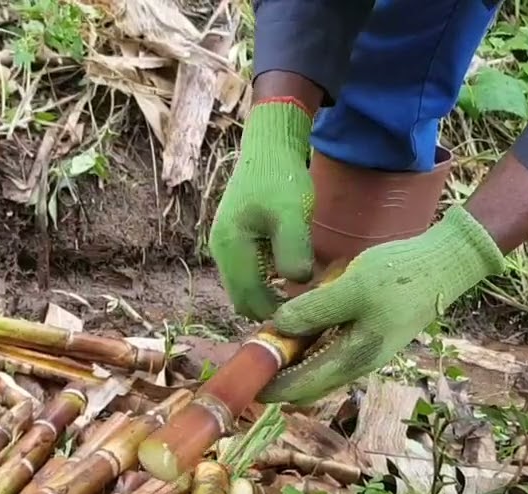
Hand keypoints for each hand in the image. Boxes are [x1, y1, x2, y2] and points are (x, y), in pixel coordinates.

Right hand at [208, 100, 315, 320]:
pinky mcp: (233, 242)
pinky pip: (247, 275)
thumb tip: (297, 285)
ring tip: (301, 290)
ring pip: (244, 289)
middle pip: (243, 300)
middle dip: (271, 308)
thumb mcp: (293, 213)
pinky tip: (290, 273)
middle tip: (305, 306)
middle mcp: (220, 251)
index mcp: (231, 247)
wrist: (268, 146)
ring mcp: (224, 247)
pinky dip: (266, 282)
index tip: (306, 312)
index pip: (249, 300)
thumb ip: (293, 250)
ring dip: (269, 296)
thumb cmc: (280, 178)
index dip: (277, 313)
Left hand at [258, 205, 506, 404]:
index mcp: (355, 357)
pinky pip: (331, 352)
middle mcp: (360, 363)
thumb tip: (278, 327)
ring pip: (321, 369)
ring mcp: (367, 351)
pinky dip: (310, 349)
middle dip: (280, 380)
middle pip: (310, 384)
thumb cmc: (399, 275)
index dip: (272, 388)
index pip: (303, 385)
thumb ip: (313, 310)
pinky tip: (296, 333)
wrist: (443, 265)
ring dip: (294, 365)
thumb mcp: (350, 288)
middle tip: (251, 367)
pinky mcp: (370, 337)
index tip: (245, 385)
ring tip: (267, 350)